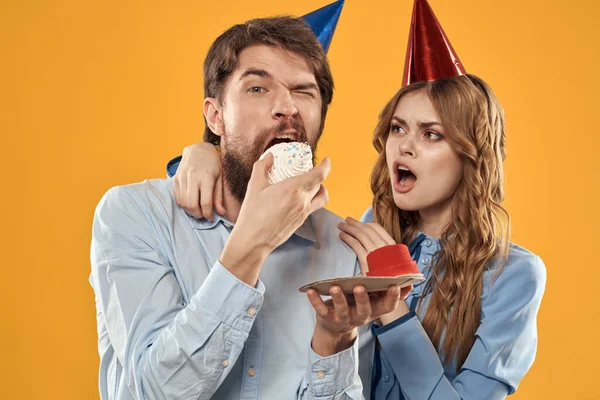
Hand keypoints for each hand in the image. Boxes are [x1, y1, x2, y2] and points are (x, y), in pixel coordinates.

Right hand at [173, 142, 224, 220]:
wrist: (198, 150)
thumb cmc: (212, 164)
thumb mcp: (220, 178)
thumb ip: (219, 196)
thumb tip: (221, 213)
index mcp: (206, 177)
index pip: (205, 202)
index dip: (208, 214)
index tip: (211, 217)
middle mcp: (192, 177)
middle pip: (192, 205)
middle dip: (198, 215)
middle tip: (203, 215)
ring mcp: (182, 177)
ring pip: (183, 203)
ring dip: (190, 211)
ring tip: (198, 211)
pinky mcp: (175, 178)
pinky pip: (177, 198)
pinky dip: (184, 205)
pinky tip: (191, 204)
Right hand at [220, 154, 330, 285]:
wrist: (254, 240)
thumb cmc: (253, 214)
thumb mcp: (254, 186)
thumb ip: (262, 167)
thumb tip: (270, 156)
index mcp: (293, 189)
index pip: (319, 175)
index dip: (326, 166)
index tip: (327, 161)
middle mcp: (302, 201)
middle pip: (320, 185)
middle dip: (318, 175)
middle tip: (310, 170)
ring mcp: (303, 213)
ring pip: (321, 198)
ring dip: (320, 189)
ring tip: (312, 184)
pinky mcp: (301, 221)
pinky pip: (313, 207)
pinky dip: (312, 200)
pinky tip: (301, 198)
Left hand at [307, 284, 400, 355]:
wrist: (334, 327)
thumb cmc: (356, 306)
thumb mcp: (372, 301)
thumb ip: (386, 292)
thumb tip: (408, 282)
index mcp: (373, 311)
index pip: (386, 307)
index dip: (392, 298)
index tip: (395, 285)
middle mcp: (360, 317)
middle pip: (364, 310)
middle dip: (362, 298)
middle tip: (360, 286)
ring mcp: (343, 319)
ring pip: (342, 310)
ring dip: (338, 298)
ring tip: (335, 287)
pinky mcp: (327, 318)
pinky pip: (320, 309)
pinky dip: (315, 300)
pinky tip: (310, 290)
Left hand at [339, 217, 411, 298]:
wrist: (393, 292)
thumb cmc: (394, 280)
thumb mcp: (395, 266)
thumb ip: (389, 255)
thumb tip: (387, 244)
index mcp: (393, 247)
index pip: (379, 229)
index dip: (367, 225)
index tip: (360, 224)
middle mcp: (385, 247)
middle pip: (368, 230)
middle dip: (356, 224)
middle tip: (347, 220)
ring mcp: (376, 253)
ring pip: (361, 235)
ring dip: (350, 227)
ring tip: (341, 224)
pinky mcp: (366, 260)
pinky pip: (356, 244)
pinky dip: (348, 238)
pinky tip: (341, 235)